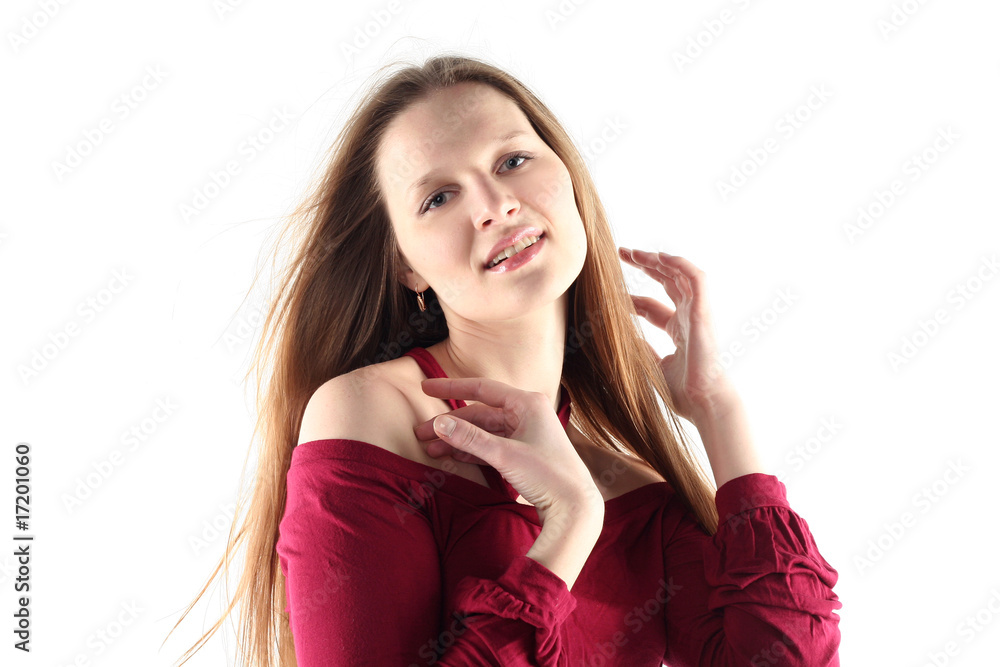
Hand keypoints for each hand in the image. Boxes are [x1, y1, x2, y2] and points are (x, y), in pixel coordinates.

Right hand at [412, 377, 601, 521]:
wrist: (575, 507)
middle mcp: (527, 413)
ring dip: (458, 440)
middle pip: (479, 413)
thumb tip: (439, 423)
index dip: (450, 388)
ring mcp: (526, 433)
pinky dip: (472, 450)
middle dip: (450, 424)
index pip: (481, 389)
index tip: (425, 388)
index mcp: (527, 403)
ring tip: (431, 450)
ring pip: (483, 431)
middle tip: (420, 433)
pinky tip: (452, 456)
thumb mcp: (504, 455)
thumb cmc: (548, 476)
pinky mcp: (524, 452)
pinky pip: (491, 445)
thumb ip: (470, 438)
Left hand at [618, 247, 736, 421]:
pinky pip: (696, 279)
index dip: (633, 298)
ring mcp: (697, 313)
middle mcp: (688, 318)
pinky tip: (660, 257)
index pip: (653, 306)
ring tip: (634, 252)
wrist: (703, 402)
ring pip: (680, 275)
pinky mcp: (703, 312)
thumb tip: (624, 338)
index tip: (612, 293)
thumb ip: (642, 350)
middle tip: (622, 253)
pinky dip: (680, 264)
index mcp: (678, 331)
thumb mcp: (653, 366)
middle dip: (646, 267)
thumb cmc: (683, 392)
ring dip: (658, 260)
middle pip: (667, 283)